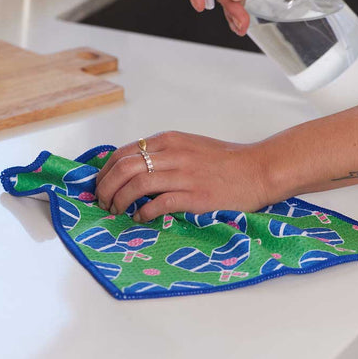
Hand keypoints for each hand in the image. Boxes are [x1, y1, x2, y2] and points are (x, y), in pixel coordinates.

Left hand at [95, 131, 269, 221]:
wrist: (258, 168)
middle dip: (106, 187)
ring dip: (120, 201)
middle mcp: (172, 154)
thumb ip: (161, 153)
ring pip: (137, 185)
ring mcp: (184, 175)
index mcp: (168, 140)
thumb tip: (132, 169)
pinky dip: (143, 213)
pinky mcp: (195, 195)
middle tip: (103, 202)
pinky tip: (140, 218)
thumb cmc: (223, 160)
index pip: (123, 153)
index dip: (105, 171)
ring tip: (116, 211)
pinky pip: (160, 204)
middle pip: (124, 168)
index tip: (100, 185)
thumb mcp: (187, 146)